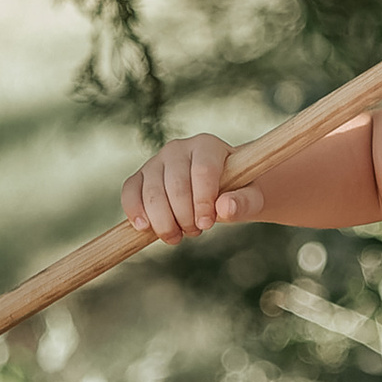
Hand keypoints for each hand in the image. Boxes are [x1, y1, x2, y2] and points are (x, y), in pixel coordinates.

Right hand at [121, 133, 261, 241]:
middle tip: (196, 232)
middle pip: (175, 185)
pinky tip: (144, 228)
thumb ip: (244, 202)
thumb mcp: (250, 197)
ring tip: (177, 236)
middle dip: (184, 216)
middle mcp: (178, 148)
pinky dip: (134, 211)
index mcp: (207, 146)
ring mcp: (156, 161)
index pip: (202, 171)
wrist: (219, 189)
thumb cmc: (238, 192)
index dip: (203, 201)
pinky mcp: (140, 177)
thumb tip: (225, 208)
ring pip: (152, 192)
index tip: (207, 224)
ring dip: (163, 221)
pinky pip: (130, 191)